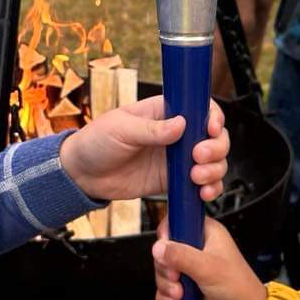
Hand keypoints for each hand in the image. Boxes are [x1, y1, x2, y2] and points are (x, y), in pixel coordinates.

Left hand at [59, 96, 228, 203]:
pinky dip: (210, 188)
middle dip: (216, 147)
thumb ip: (151, 129)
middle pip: (214, 136)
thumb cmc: (96, 142)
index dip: (213, 116)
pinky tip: (203, 193)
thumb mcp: (120, 129)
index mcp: (164, 111)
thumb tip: (180, 124)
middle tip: (199, 156)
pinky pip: (201, 184)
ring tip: (197, 177)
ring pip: (213, 161)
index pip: (200, 107)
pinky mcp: (174, 181)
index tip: (211, 129)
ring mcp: (177, 158)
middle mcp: (177, 134)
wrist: (83, 175)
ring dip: (215, 169)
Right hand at [153, 216, 267, 299]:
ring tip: (180, 294)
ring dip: (167, 286)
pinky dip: (166, 298)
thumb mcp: (208, 267)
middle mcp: (195, 249)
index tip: (166, 249)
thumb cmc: (238, 286)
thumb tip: (158, 248)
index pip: (177, 222)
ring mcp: (188, 269)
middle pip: (164, 250)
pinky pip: (163, 289)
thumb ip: (181, 256)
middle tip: (177, 277)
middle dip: (166, 268)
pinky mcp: (184, 287)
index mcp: (205, 233)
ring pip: (162, 271)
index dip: (167, 234)